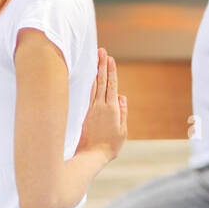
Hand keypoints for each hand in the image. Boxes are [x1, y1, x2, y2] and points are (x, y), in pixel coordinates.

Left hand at [76, 48, 126, 163]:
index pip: (111, 85)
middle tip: (101, 51)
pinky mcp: (85, 113)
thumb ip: (123, 112)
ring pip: (94, 86)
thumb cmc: (109, 146)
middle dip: (101, 65)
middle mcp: (100, 106)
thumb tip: (122, 96)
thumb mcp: (122, 131)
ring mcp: (91, 108)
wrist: (90, 156)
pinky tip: (90, 77)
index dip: (111, 71)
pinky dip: (90, 83)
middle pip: (101, 81)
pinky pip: (88, 94)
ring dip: (95, 71)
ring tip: (96, 59)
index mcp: (112, 108)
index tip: (110, 58)